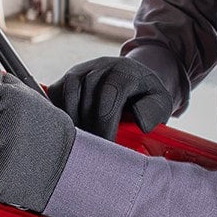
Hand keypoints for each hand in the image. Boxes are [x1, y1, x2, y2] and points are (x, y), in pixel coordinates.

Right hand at [48, 55, 173, 140]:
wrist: (135, 80)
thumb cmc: (147, 99)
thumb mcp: (160, 104)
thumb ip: (154, 112)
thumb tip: (140, 123)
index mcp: (127, 72)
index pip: (110, 94)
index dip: (105, 123)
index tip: (106, 146)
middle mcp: (102, 65)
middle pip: (87, 93)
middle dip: (89, 125)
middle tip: (92, 150)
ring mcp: (83, 69)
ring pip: (68, 92)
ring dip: (72, 119)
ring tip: (80, 141)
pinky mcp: (68, 77)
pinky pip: (56, 92)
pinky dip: (59, 111)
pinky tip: (69, 129)